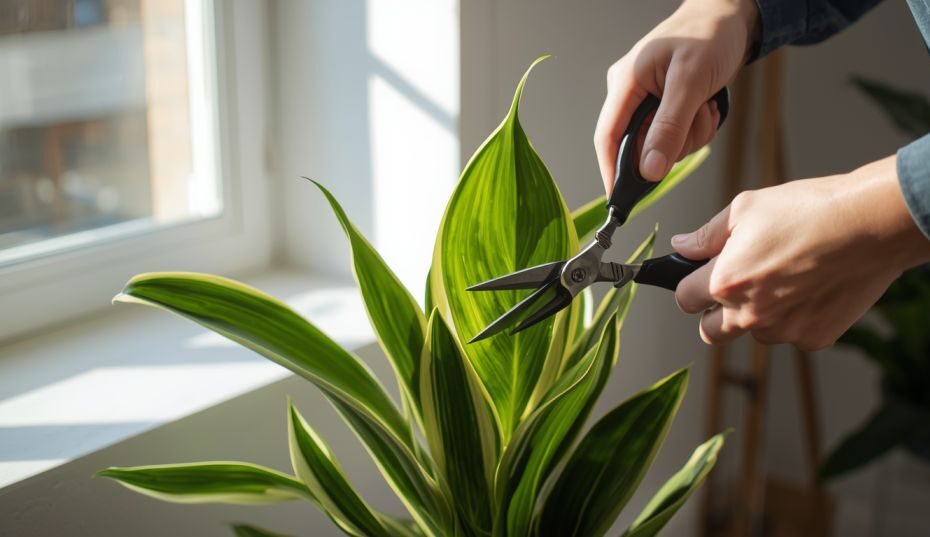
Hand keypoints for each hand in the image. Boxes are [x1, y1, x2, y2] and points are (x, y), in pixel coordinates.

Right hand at [595, 0, 758, 191]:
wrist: (732, 15)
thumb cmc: (709, 34)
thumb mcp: (690, 82)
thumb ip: (669, 128)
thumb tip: (649, 171)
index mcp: (625, 84)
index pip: (607, 137)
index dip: (611, 171)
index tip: (619, 200)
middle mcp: (630, 95)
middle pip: (638, 146)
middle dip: (671, 144)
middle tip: (697, 119)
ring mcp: (647, 102)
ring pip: (661, 145)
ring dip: (689, 136)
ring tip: (704, 106)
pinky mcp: (665, 107)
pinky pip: (675, 136)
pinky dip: (695, 130)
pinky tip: (705, 106)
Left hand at [672, 156, 929, 350]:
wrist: (871, 225)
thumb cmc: (809, 210)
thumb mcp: (745, 209)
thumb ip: (706, 235)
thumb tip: (681, 246)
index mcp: (725, 282)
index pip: (685, 299)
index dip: (690, 284)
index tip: (699, 276)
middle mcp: (750, 315)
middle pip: (710, 331)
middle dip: (714, 311)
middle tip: (735, 284)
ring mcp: (783, 331)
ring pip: (752, 333)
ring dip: (756, 316)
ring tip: (781, 280)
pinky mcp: (813, 338)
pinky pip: (789, 335)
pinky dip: (792, 319)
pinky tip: (808, 288)